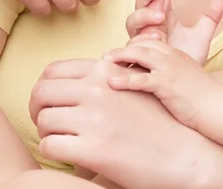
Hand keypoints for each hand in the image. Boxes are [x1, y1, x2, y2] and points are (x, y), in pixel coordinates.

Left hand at [29, 59, 210, 188]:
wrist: (183, 151)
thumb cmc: (161, 119)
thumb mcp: (138, 82)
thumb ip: (111, 75)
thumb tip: (83, 77)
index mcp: (106, 71)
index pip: (54, 69)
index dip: (45, 86)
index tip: (51, 100)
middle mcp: (98, 89)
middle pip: (42, 91)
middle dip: (38, 107)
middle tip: (47, 120)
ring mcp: (95, 118)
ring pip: (43, 119)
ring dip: (47, 130)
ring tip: (60, 137)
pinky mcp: (94, 150)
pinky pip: (50, 146)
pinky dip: (53, 150)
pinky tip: (67, 153)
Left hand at [104, 41, 216, 129]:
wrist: (220, 107)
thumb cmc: (203, 99)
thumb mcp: (185, 80)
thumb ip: (168, 78)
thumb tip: (153, 86)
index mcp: (174, 54)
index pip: (147, 41)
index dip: (131, 46)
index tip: (116, 56)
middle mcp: (170, 56)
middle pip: (140, 43)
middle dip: (121, 48)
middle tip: (103, 57)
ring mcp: (169, 68)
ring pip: (138, 54)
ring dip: (119, 57)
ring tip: (102, 64)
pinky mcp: (167, 84)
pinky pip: (142, 78)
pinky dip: (126, 79)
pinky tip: (111, 83)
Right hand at [126, 0, 222, 63]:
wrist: (184, 89)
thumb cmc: (187, 59)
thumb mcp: (201, 37)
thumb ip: (210, 19)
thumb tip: (220, 0)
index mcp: (160, 17)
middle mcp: (147, 26)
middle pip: (141, 2)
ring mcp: (140, 41)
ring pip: (132, 21)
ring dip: (145, 15)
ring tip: (161, 15)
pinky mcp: (136, 58)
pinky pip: (132, 45)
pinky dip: (141, 39)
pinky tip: (155, 35)